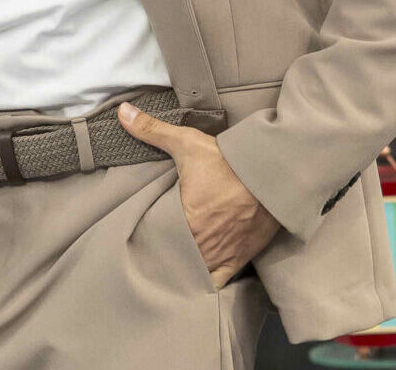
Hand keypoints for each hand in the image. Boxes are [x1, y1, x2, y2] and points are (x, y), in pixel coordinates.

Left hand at [118, 103, 281, 288]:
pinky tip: (194, 281)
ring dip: (182, 269)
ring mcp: (222, 254)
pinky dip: (206, 282)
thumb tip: (122, 113)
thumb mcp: (187, 143)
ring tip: (167, 264)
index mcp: (185, 222)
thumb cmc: (228, 161)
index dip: (147, 239)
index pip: (156, 240)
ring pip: (193, 272)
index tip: (138, 235)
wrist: (273, 175)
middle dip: (163, 254)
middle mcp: (202, 244)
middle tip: (150, 249)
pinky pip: (218, 281)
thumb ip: (152, 130)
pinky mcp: (240, 258)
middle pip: (175, 258)